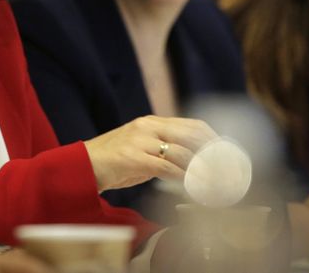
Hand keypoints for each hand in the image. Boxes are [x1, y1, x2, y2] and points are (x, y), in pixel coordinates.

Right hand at [83, 115, 217, 191]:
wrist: (81, 166)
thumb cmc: (112, 163)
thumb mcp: (140, 150)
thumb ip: (162, 151)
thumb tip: (190, 165)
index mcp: (151, 122)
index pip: (192, 125)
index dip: (213, 139)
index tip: (227, 155)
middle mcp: (147, 126)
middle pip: (191, 135)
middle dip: (212, 154)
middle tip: (226, 172)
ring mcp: (139, 140)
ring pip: (181, 152)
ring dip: (200, 170)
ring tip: (213, 183)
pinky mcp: (132, 157)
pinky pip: (165, 166)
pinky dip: (182, 177)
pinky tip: (191, 186)